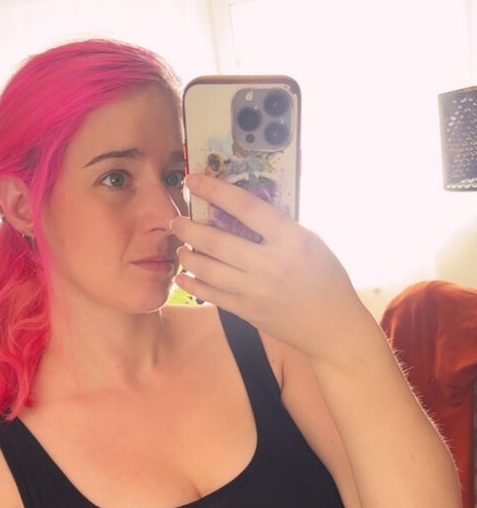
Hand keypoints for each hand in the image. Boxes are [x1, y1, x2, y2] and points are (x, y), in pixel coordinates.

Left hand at [170, 173, 366, 361]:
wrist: (331, 326)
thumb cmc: (326, 279)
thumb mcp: (311, 242)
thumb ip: (279, 227)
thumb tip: (243, 208)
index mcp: (290, 240)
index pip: (246, 207)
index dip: (215, 190)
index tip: (195, 181)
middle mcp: (269, 265)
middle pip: (217, 241)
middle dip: (190, 228)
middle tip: (176, 221)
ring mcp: (255, 290)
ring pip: (209, 269)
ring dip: (188, 255)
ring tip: (180, 247)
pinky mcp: (247, 311)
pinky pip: (212, 295)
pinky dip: (193, 284)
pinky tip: (182, 275)